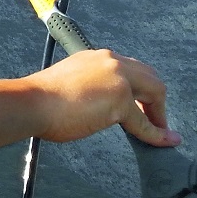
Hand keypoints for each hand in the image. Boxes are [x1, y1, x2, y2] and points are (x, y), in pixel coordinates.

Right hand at [28, 49, 181, 147]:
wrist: (32, 103)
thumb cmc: (41, 99)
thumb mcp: (69, 82)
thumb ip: (89, 87)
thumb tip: (99, 105)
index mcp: (96, 56)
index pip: (129, 68)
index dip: (139, 87)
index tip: (140, 104)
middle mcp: (110, 61)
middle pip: (149, 76)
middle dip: (156, 98)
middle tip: (155, 118)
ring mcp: (118, 79)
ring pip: (155, 92)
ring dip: (160, 113)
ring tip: (162, 131)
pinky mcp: (120, 101)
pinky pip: (144, 122)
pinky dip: (156, 133)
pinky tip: (164, 141)